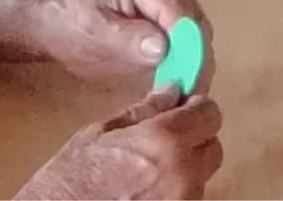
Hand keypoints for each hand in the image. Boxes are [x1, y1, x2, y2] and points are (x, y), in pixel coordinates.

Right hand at [12, 93, 225, 199]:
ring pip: (201, 179)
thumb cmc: (69, 180)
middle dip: (195, 140)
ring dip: (185, 170)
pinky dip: (175, 193)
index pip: (210, 114)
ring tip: (148, 172)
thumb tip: (171, 92)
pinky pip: (188, 200)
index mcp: (164, 141)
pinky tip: (145, 192)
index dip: (198, 109)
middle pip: (213, 149)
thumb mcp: (98, 134)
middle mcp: (182, 175)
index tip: (185, 109)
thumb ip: (143, 112)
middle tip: (165, 141)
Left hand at [34, 0, 210, 91]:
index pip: (178, 10)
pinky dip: (189, 67)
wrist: (61, 31)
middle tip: (190, 95)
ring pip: (199, 36)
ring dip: (196, 66)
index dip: (188, 44)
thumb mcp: (93, 34)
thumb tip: (164, 47)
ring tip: (188, 96)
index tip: (189, 80)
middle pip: (195, 22)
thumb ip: (127, 39)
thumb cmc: (72, 27)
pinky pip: (191, 45)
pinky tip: (183, 89)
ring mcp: (173, 2)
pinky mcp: (174, 22)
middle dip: (196, 58)